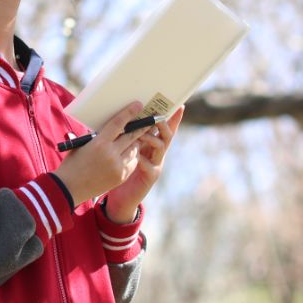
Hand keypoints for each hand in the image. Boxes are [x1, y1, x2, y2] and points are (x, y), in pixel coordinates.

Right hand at [54, 102, 151, 203]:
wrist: (69, 188)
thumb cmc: (73, 163)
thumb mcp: (83, 144)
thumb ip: (98, 135)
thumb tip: (113, 124)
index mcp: (99, 143)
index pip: (119, 123)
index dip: (129, 113)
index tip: (138, 105)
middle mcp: (111, 154)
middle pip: (132, 135)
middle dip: (141, 127)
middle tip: (149, 120)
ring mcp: (118, 166)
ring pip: (134, 149)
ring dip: (135, 142)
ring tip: (135, 138)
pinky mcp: (121, 176)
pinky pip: (132, 162)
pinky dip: (132, 156)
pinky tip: (128, 153)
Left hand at [104, 106, 183, 223]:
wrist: (121, 197)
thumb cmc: (123, 169)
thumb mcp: (127, 149)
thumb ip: (131, 136)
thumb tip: (125, 116)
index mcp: (152, 145)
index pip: (165, 129)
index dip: (174, 118)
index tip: (180, 105)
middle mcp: (158, 154)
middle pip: (167, 135)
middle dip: (163, 124)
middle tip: (156, 116)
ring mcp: (156, 165)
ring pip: (161, 147)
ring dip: (151, 138)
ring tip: (140, 134)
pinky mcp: (150, 177)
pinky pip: (150, 165)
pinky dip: (143, 159)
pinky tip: (138, 157)